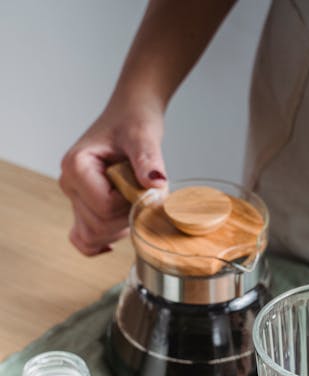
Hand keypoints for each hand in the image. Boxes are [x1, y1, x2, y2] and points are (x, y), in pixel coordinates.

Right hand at [59, 101, 166, 255]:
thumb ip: (148, 159)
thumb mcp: (143, 136)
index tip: (142, 183)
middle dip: (128, 216)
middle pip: (99, 226)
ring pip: (95, 236)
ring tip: (134, 197)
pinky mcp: (83, 207)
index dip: (131, 202)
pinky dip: (100, 242)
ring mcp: (74, 198)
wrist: (130, 115)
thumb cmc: (134, 121)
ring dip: (122, 226)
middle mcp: (69, 184)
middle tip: (142, 190)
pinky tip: (117, 234)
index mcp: (76, 166)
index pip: (105, 207)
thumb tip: (156, 183)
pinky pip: (84, 238)